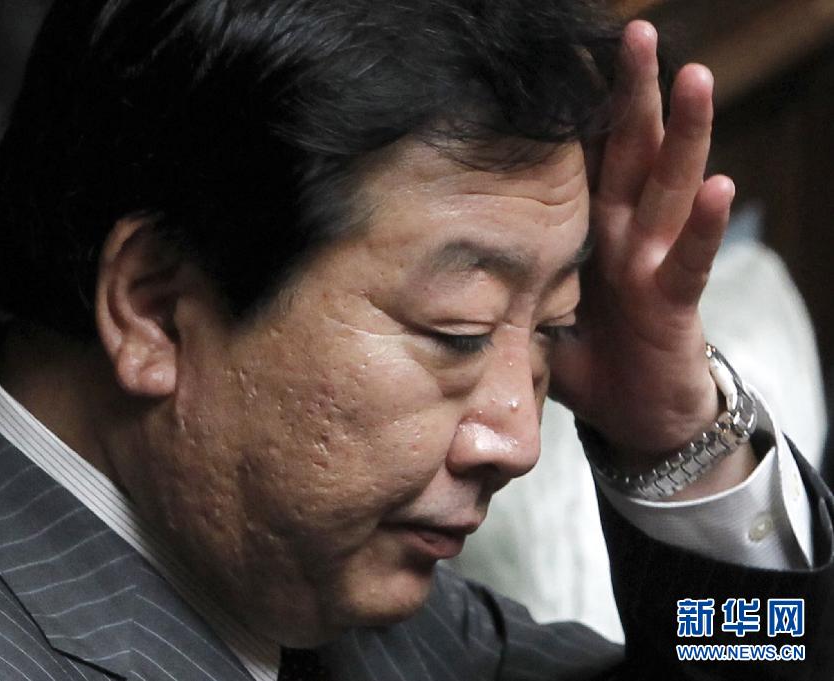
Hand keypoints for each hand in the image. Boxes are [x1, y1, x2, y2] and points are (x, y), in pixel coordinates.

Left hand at [549, 21, 752, 485]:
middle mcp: (624, 235)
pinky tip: (716, 184)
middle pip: (631, 152)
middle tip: (632, 33)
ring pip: (669, 188)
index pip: (584, 162)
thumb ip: (504, 285)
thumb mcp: (534, 314)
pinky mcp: (676, 300)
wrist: (633, 416)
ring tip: (691, 76)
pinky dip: (705, 226)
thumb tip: (438, 272)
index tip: (565, 63)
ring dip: (683, 133)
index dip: (578, 114)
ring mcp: (653, 262)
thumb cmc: (586, 358)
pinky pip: (691, 259)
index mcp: (588, 233)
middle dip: (632, 93)